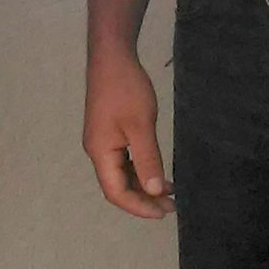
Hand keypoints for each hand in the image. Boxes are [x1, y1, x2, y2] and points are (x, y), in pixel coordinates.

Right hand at [84, 46, 171, 219]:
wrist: (112, 56)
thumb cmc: (126, 89)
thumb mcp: (141, 125)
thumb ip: (148, 160)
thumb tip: (155, 191)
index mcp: (100, 153)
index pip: (117, 192)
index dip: (139, 207)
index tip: (164, 213)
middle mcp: (97, 151)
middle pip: (118, 186)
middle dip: (144, 199)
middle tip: (171, 206)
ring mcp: (102, 141)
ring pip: (121, 174)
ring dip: (143, 185)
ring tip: (169, 193)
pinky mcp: (109, 132)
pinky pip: (123, 160)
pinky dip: (140, 170)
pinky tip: (156, 171)